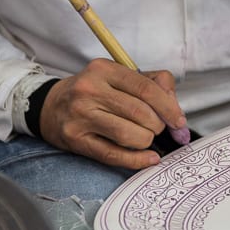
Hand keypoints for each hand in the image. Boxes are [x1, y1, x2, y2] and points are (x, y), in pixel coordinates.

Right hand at [38, 58, 186, 169]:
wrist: (51, 106)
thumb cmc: (93, 92)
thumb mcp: (118, 77)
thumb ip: (152, 83)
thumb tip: (174, 107)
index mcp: (103, 70)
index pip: (145, 88)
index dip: (168, 107)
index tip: (178, 120)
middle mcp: (90, 90)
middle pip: (139, 113)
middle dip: (158, 125)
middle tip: (159, 129)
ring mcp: (81, 116)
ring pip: (129, 135)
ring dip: (146, 140)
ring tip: (146, 138)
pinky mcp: (76, 140)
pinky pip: (113, 155)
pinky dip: (137, 160)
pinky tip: (149, 158)